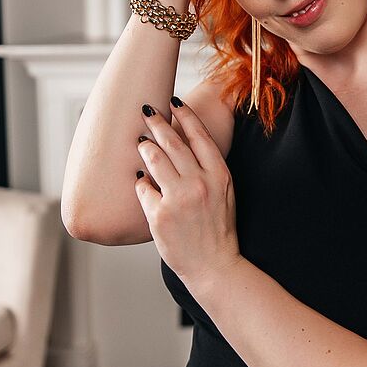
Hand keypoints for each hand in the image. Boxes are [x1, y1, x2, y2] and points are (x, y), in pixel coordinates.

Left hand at [134, 97, 241, 287]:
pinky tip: (140, 179)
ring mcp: (178, 199)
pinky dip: (140, 182)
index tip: (174, 101)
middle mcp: (199, 183)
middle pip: (172, 142)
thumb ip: (209, 169)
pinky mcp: (158, 215)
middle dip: (156, 122)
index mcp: (219, 175)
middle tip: (146, 110)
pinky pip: (143, 188)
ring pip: (154, 159)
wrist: (214, 265)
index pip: (199, 136)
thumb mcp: (226, 193)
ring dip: (145, 146)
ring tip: (141, 141)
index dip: (185, 115)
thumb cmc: (219, 229)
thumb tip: (186, 144)